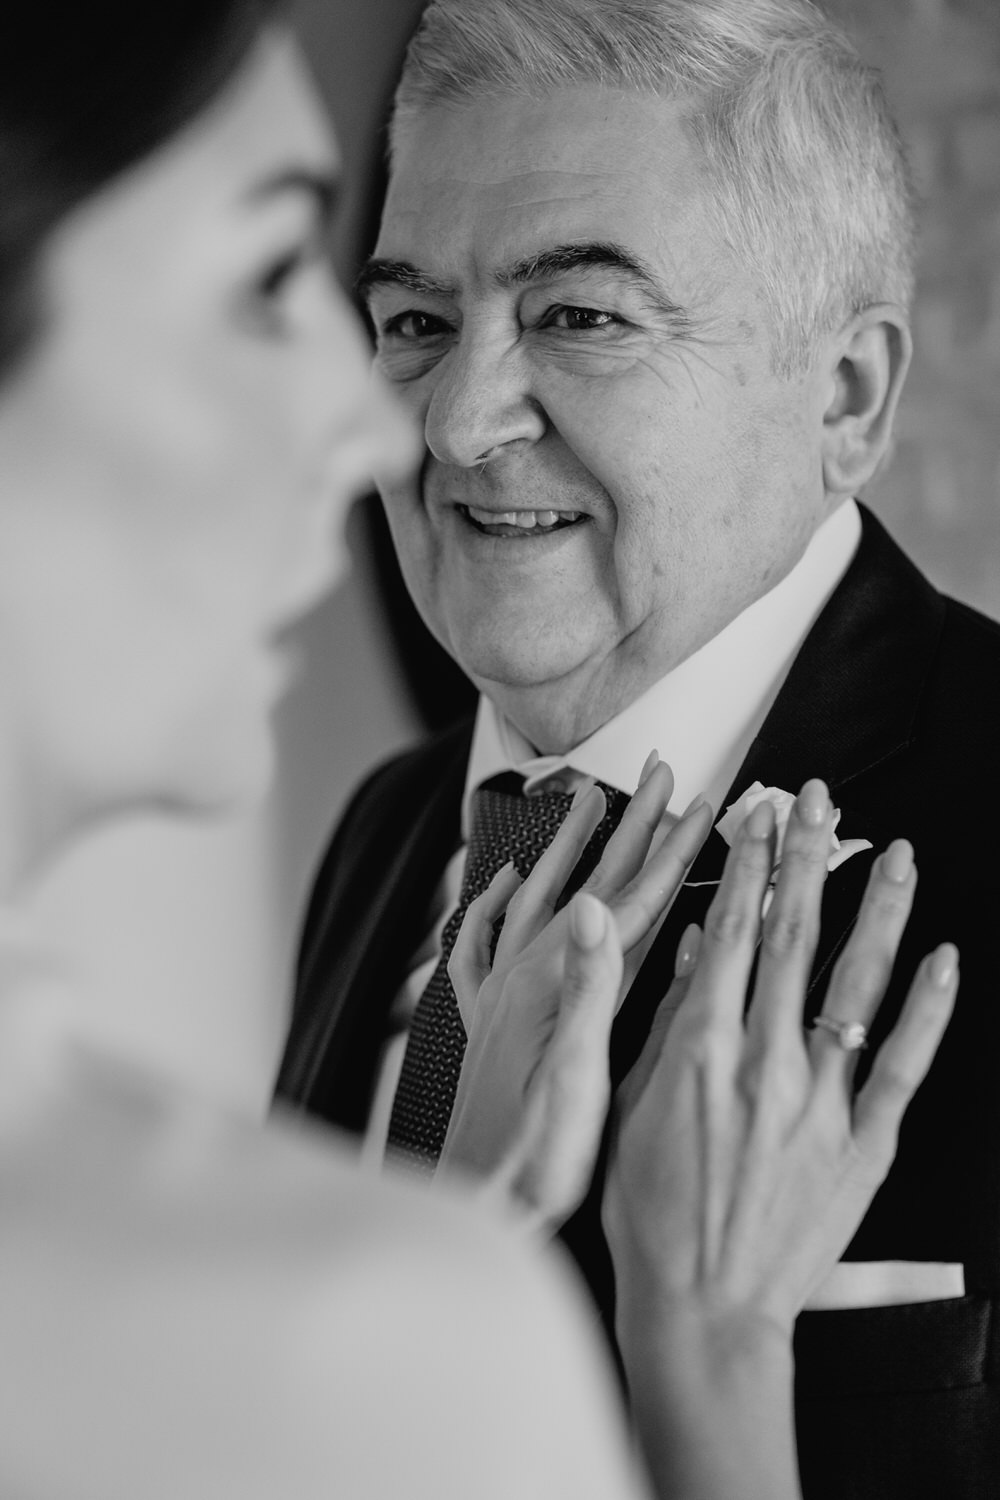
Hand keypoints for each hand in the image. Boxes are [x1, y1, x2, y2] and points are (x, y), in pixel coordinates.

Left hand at [440, 756, 713, 1230]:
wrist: (478, 1201)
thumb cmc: (537, 1156)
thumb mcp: (575, 1074)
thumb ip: (586, 987)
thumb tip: (594, 906)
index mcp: (558, 983)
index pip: (630, 899)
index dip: (669, 849)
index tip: (701, 800)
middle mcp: (525, 974)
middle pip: (589, 882)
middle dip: (629, 826)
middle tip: (657, 773)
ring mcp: (499, 991)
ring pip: (536, 896)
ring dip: (568, 847)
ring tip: (586, 800)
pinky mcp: (482, 1018)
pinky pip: (481, 942)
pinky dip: (492, 904)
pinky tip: (499, 883)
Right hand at [604, 778, 957, 1345]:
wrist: (702, 1309)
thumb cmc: (652, 1213)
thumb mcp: (629, 1106)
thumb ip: (665, 1024)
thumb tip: (692, 953)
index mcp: (700, 1049)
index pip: (730, 930)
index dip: (747, 863)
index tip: (759, 814)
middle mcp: (765, 1062)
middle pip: (792, 936)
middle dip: (806, 856)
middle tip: (820, 800)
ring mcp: (821, 1101)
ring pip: (856, 985)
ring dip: (877, 911)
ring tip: (894, 853)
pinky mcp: (863, 1144)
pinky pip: (904, 1063)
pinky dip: (928, 1008)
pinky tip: (943, 959)